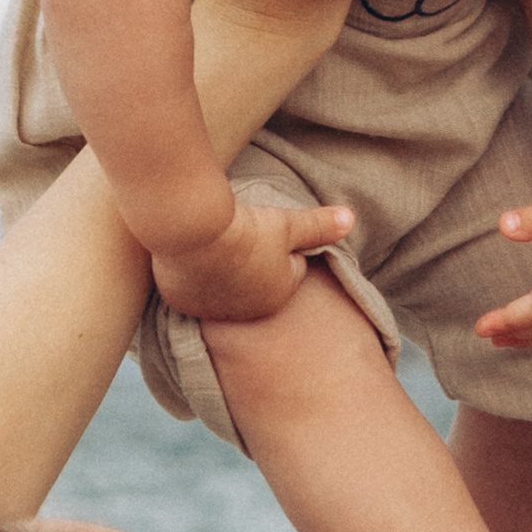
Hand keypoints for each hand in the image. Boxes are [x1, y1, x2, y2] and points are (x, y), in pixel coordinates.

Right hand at [156, 188, 353, 322]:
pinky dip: (191, 275)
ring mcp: (210, 309)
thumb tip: (351, 219)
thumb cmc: (247, 228)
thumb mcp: (288, 224)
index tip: (264, 232)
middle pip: (252, 282)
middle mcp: (244, 312)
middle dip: (249, 264)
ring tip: (212, 245)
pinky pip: (190, 289)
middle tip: (237, 237)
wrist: (192, 229)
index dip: (278, 246)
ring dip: (219, 271)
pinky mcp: (180, 302)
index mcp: (276, 297)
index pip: (286, 270)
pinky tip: (190, 255)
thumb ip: (319, 226)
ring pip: (220, 287)